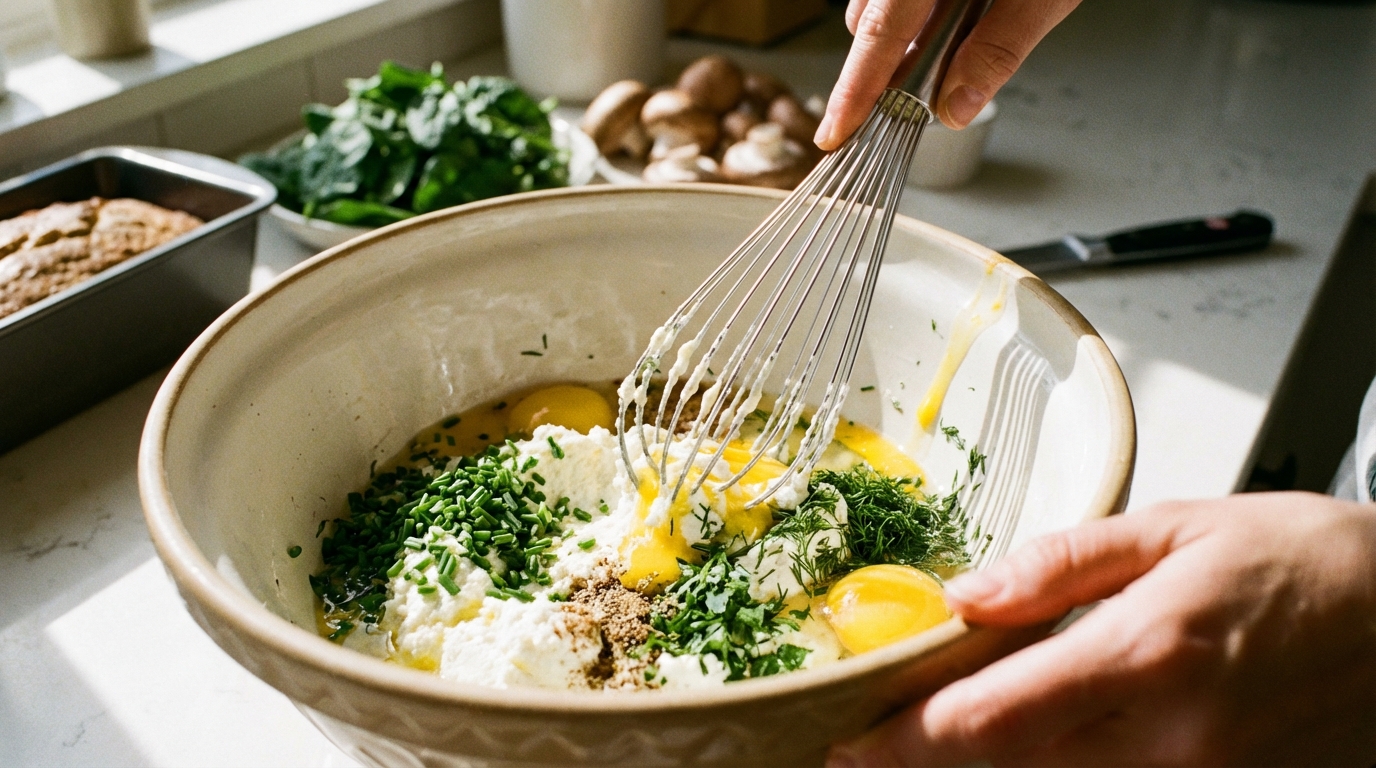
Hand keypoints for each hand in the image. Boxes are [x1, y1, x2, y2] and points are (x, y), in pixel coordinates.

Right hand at [816, 0, 1081, 148]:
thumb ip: (1001, 46)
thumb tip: (958, 105)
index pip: (878, 38)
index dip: (855, 92)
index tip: (836, 132)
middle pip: (869, 22)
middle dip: (883, 68)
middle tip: (909, 101)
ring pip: (880, 2)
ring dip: (901, 36)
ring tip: (948, 46)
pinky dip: (914, 10)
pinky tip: (953, 13)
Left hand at [828, 493, 1375, 765]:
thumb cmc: (1302, 563)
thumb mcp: (1176, 529)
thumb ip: (1061, 565)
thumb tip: (967, 595)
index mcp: (1148, 654)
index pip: (989, 722)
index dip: (905, 740)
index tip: (852, 738)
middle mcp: (1172, 740)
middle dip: (934, 757)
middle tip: (883, 730)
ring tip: (953, 729)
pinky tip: (1044, 739)